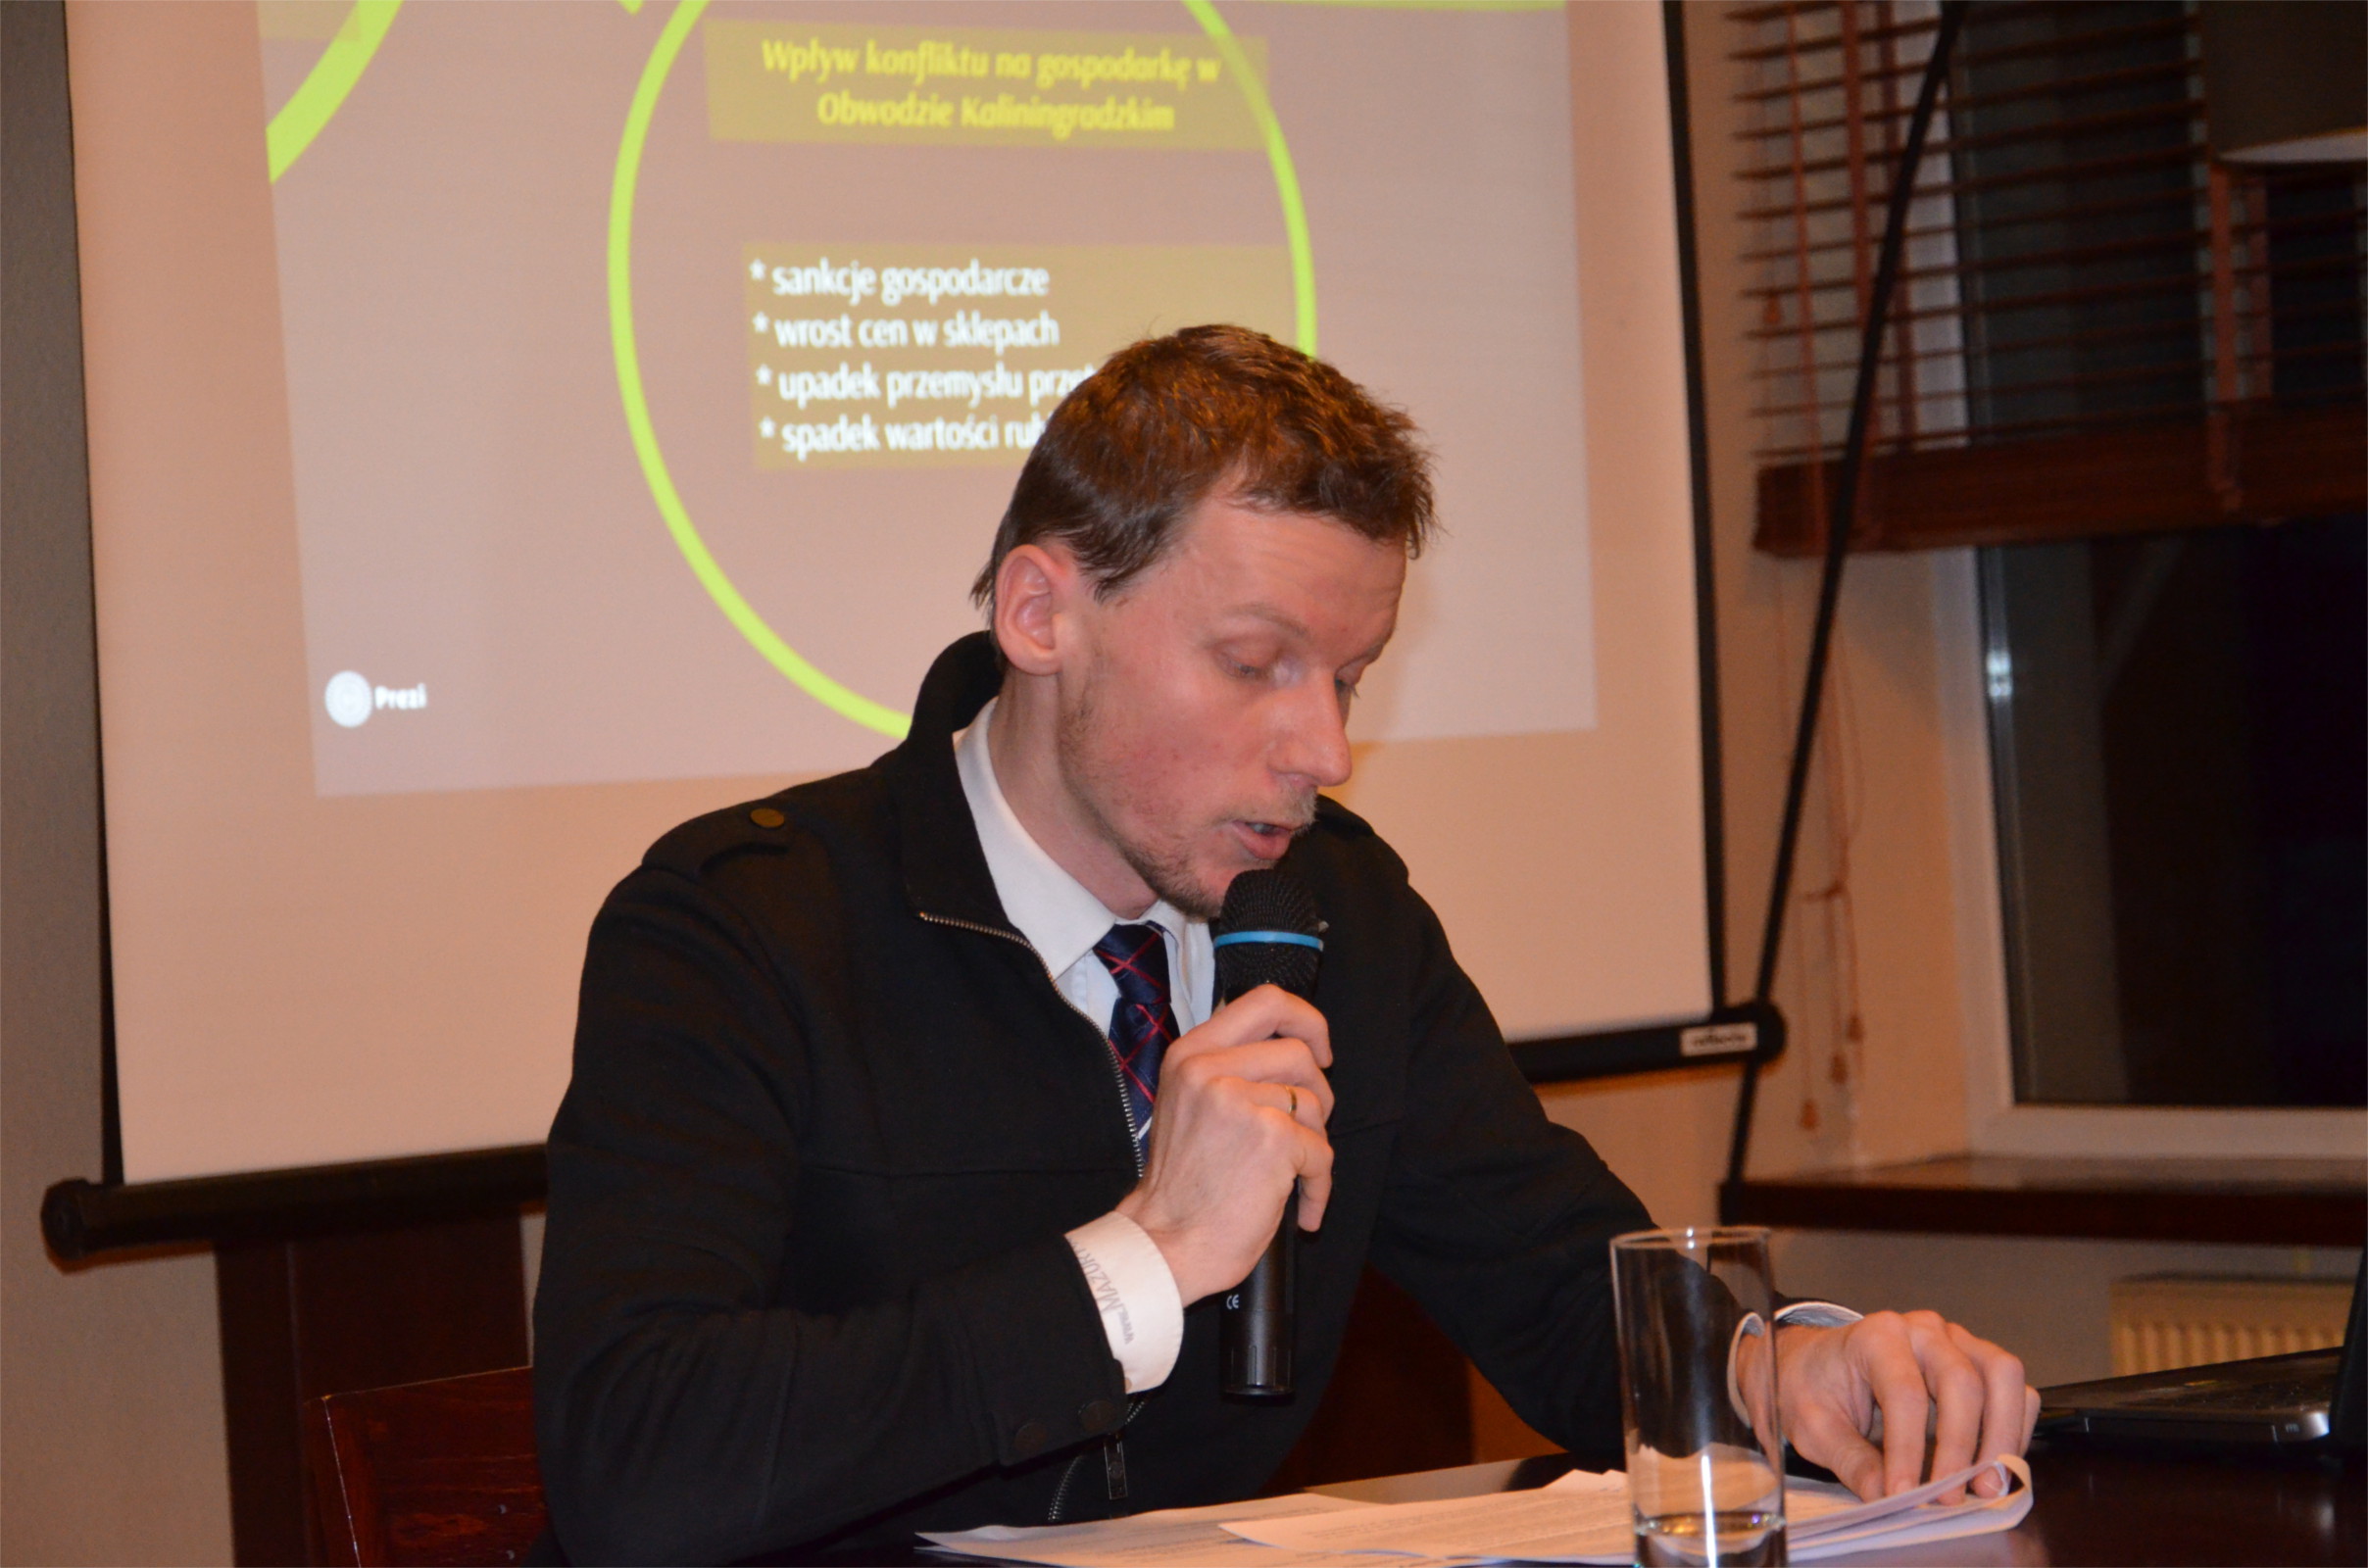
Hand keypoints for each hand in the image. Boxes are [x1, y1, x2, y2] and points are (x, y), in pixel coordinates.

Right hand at [1114, 984, 1333, 1304]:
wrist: (1165, 1242)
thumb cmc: (1182, 1186)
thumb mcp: (1187, 1103)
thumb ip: (1227, 1069)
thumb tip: (1291, 1050)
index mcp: (1190, 1054)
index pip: (1266, 1001)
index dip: (1306, 1020)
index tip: (1320, 1049)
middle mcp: (1211, 1068)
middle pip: (1300, 1053)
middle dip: (1318, 1093)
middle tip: (1308, 1128)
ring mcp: (1241, 1100)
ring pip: (1316, 1103)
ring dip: (1314, 1146)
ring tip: (1291, 1176)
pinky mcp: (1272, 1137)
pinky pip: (1322, 1153)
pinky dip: (1319, 1187)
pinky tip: (1301, 1211)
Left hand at [1774, 1312, 2039, 1502]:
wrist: (1813, 1363)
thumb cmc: (1813, 1387)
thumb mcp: (1813, 1426)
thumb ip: (1851, 1460)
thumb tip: (1887, 1498)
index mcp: (1876, 1336)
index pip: (1905, 1393)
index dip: (1908, 1449)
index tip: (1905, 1494)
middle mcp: (1923, 1330)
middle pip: (1963, 1381)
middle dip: (1963, 1446)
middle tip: (1952, 1497)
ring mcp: (1956, 1341)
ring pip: (2003, 1376)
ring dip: (2003, 1436)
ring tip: (1986, 1487)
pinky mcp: (1977, 1360)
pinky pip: (2014, 1389)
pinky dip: (2013, 1428)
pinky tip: (1994, 1466)